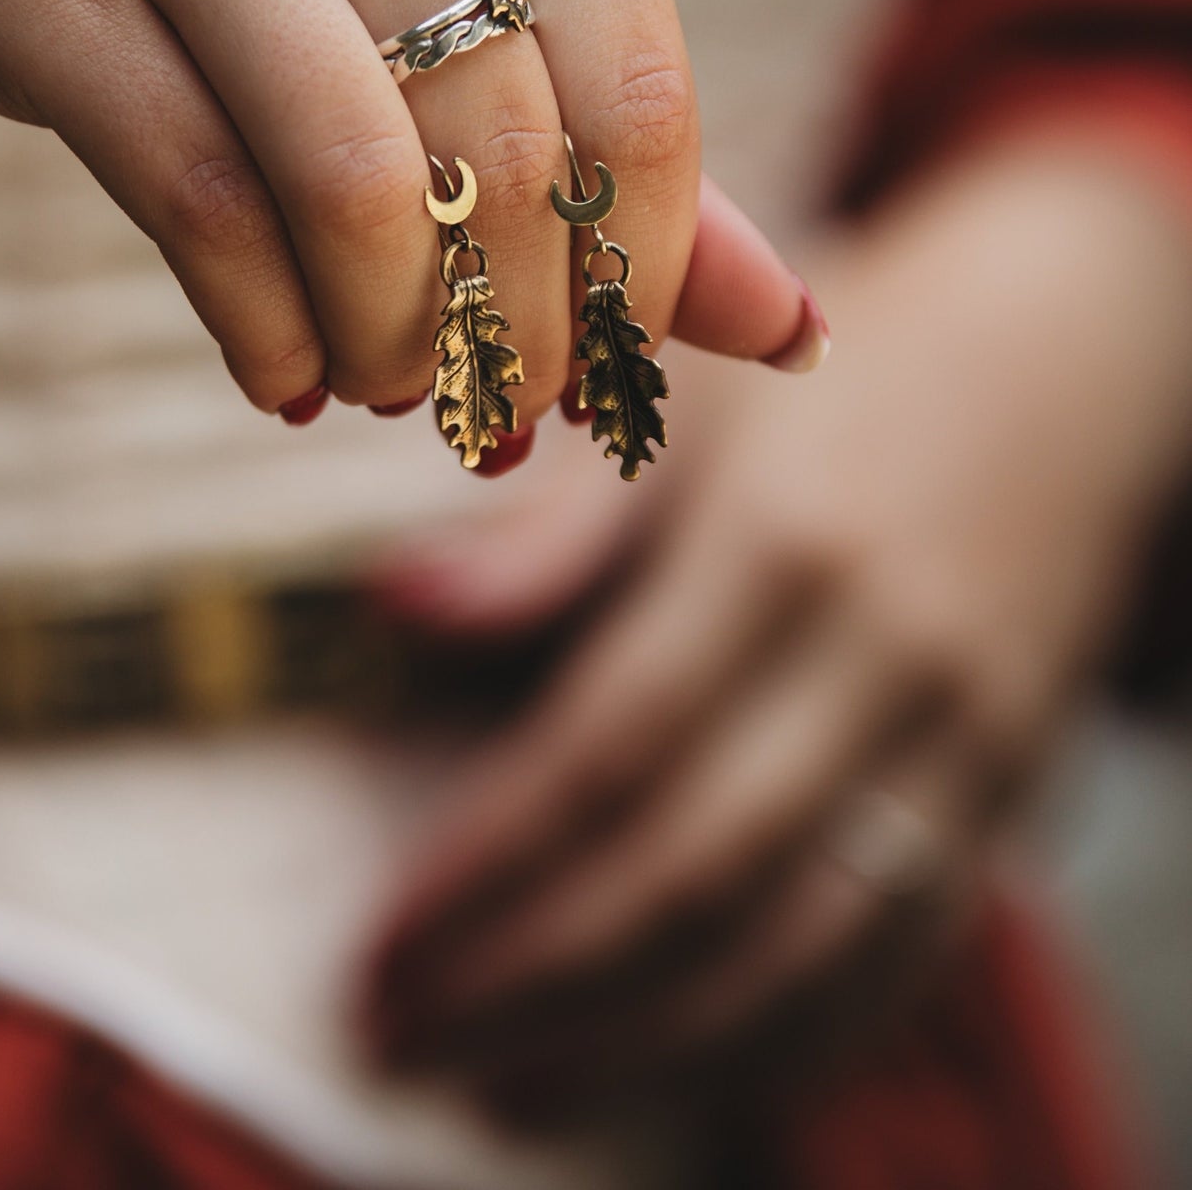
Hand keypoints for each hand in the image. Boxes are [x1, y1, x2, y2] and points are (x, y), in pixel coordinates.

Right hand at [0, 0, 810, 426]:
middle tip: (490, 414)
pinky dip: (267, 334)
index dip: (634, 275)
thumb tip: (799, 332)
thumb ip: (613, 147)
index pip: (633, 88)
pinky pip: (200, 201)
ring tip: (388, 390)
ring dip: (394, 345)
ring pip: (355, 183)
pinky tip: (284, 379)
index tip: (598, 371)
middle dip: (517, 337)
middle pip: (501, 151)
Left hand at [361, 135, 1191, 1114]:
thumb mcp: (692, 402)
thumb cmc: (835, 378)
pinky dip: (783, 1045)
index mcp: (778, 543)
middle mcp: (879, 656)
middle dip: (533, 978)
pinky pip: (900, 961)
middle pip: (695, 869)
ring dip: (641, 1048)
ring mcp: (964, 738)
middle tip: (396, 1035)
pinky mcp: (1012, 795)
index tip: (382, 947)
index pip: (612, 747)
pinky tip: (667, 1075)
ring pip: (799, 949)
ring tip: (502, 1089)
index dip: (489, 867)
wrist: (1066, 358)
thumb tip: (399, 609)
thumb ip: (554, 527)